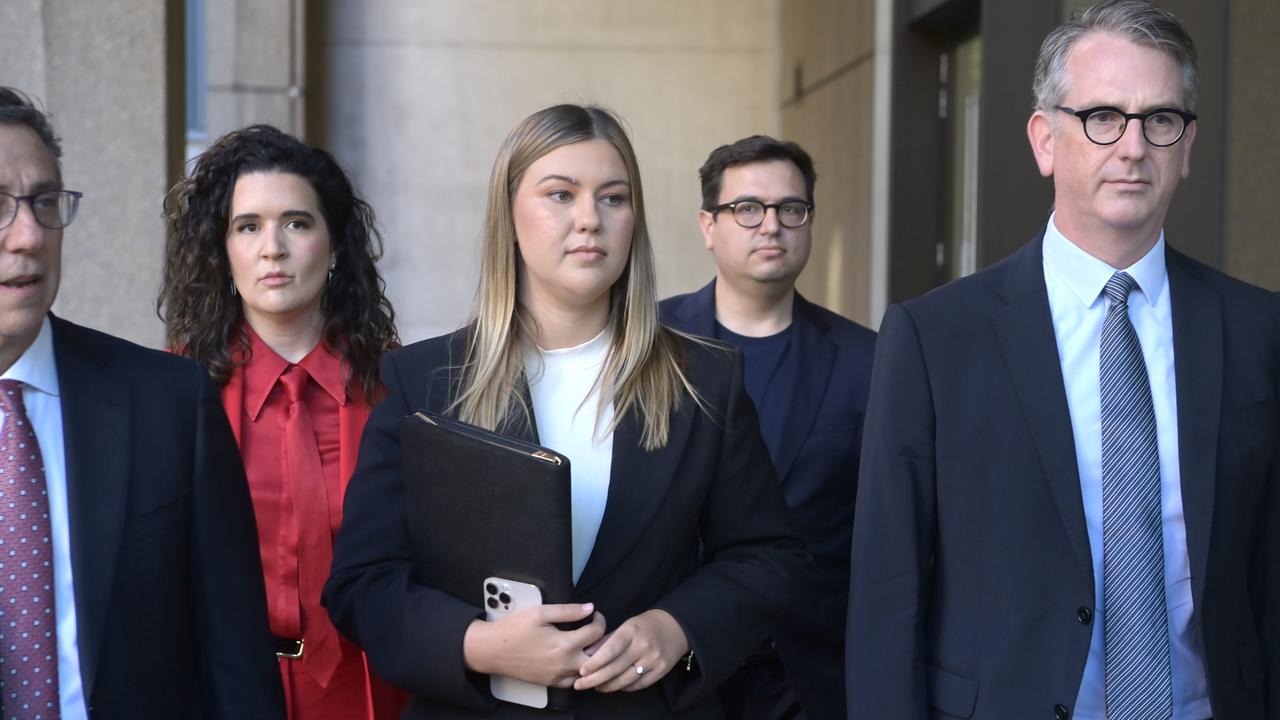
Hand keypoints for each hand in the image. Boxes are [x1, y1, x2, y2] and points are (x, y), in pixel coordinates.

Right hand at [463, 603, 605, 687]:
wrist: (492, 650)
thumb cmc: (513, 629)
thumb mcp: (540, 612)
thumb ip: (567, 611)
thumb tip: (589, 608)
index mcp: (565, 644)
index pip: (596, 633)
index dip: (600, 620)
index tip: (595, 615)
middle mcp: (564, 664)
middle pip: (598, 657)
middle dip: (603, 642)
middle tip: (598, 631)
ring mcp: (557, 676)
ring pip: (587, 672)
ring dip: (593, 659)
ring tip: (590, 645)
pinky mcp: (550, 682)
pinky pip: (573, 682)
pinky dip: (580, 672)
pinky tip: (576, 661)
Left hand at [574, 609, 688, 692]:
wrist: (675, 627)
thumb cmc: (644, 626)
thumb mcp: (625, 626)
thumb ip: (605, 641)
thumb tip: (585, 655)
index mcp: (631, 631)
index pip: (610, 650)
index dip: (594, 663)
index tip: (581, 671)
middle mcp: (643, 646)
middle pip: (615, 668)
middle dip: (594, 679)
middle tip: (580, 685)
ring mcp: (653, 660)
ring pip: (626, 680)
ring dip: (608, 686)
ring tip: (596, 687)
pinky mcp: (661, 671)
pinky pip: (638, 685)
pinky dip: (624, 687)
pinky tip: (614, 686)